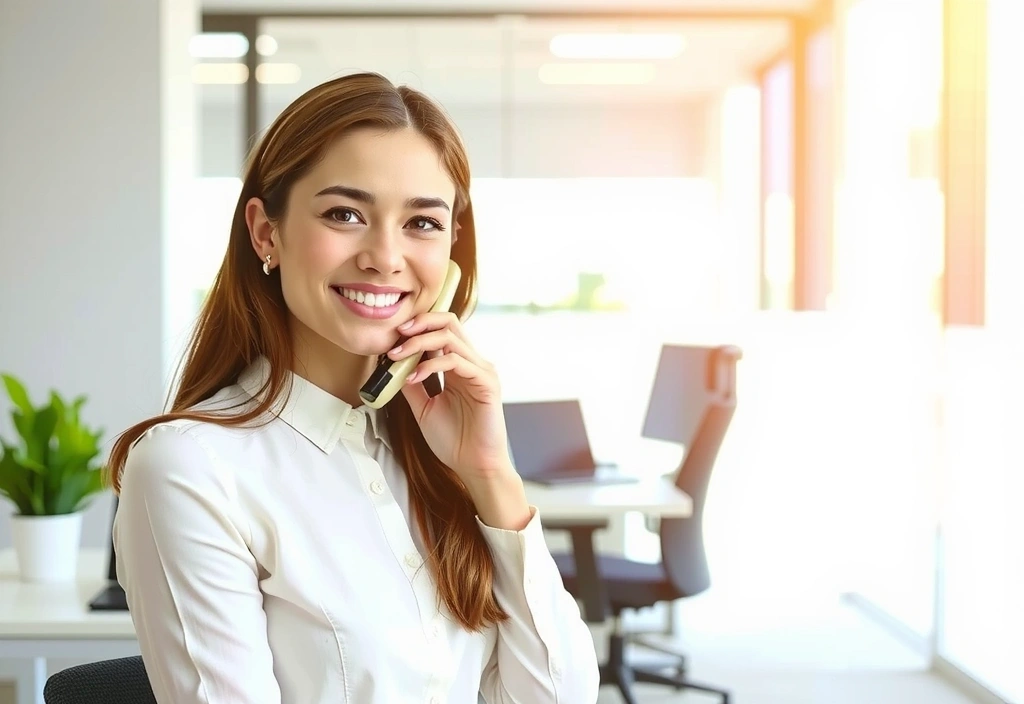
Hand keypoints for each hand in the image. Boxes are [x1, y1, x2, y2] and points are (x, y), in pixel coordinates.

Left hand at [387, 312, 511, 481]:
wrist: (473, 466)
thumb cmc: (454, 440)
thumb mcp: (423, 407)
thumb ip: (412, 385)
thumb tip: (393, 366)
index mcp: (459, 367)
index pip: (442, 330)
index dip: (418, 327)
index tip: (393, 336)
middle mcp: (472, 363)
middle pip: (449, 322)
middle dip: (420, 323)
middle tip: (397, 334)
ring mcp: (481, 371)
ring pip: (450, 337)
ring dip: (419, 343)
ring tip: (397, 357)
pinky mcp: (486, 383)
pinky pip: (456, 361)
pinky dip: (431, 364)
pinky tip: (414, 376)